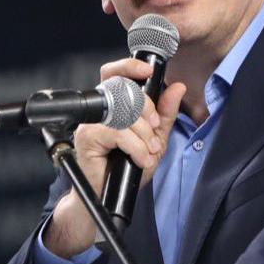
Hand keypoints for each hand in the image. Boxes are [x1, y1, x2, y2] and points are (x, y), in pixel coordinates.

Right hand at [41, 58, 186, 258]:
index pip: (117, 73)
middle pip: (122, 88)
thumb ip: (164, 114)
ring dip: (142, 135)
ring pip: (122, 112)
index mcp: (115, 104)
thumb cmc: (126, 168)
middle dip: (146, 108)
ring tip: (148, 152)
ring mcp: (91, 122)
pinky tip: (139, 159)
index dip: (131, 66)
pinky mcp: (86, 137)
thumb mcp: (154, 139)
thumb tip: (177, 87)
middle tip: (154, 129)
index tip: (150, 73)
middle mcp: (101, 109)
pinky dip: (134, 147)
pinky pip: (117, 132)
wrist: (108, 197)